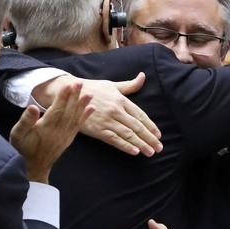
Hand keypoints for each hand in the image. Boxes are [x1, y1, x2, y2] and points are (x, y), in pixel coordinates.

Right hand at [10, 82, 92, 182]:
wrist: (34, 166)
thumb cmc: (23, 148)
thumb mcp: (17, 135)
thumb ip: (25, 121)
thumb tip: (32, 107)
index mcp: (45, 128)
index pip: (56, 110)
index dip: (63, 97)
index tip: (68, 85)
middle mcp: (58, 131)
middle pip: (68, 111)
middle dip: (74, 96)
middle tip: (80, 83)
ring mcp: (65, 135)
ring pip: (75, 117)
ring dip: (83, 104)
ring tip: (89, 93)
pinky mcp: (69, 138)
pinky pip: (79, 126)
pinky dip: (85, 116)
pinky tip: (91, 108)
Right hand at [35, 73, 161, 156]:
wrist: (70, 94)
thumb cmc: (93, 88)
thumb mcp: (112, 85)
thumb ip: (129, 85)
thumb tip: (143, 76)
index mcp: (121, 100)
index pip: (141, 115)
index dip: (151, 126)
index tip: (158, 135)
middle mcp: (116, 111)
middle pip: (137, 127)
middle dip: (149, 138)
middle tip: (159, 148)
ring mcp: (107, 121)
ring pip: (128, 134)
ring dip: (141, 144)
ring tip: (151, 152)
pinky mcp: (97, 129)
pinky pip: (114, 140)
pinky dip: (125, 146)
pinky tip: (135, 152)